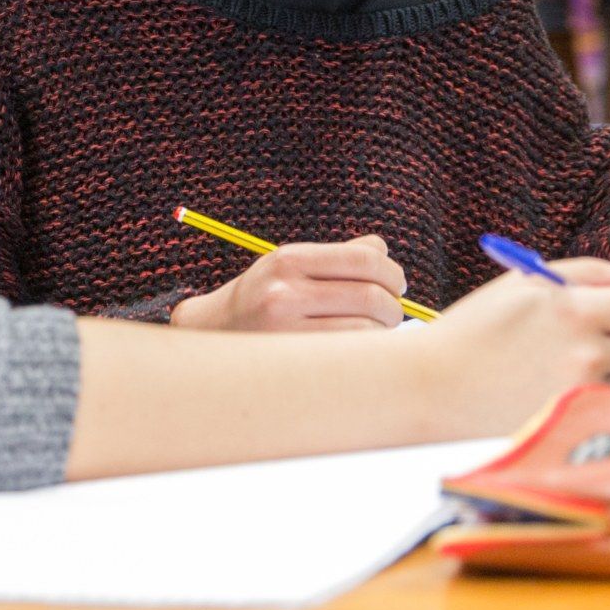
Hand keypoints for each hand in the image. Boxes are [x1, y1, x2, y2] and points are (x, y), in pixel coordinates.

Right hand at [171, 236, 410, 331]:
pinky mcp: (291, 357)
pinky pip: (351, 353)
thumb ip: (336, 257)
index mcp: (288, 259)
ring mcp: (286, 328)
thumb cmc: (263, 298)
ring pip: (367, 328)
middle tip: (391, 312)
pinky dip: (368, 350)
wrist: (212, 335)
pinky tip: (361, 349)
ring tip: (376, 331)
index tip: (397, 284)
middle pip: (372, 295)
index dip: (392, 272)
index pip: (364, 259)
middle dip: (394, 305)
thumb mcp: (289, 267)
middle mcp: (285, 290)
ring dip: (384, 331)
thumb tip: (382, 251)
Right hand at [422, 257, 609, 435]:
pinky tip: (560, 385)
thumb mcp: (524, 283)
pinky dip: (598, 393)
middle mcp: (587, 353)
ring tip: (563, 362)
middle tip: (592, 332)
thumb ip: (590, 273)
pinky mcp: (577, 421)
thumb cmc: (472, 333)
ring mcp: (585, 392)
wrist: (433, 386)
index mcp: (574, 309)